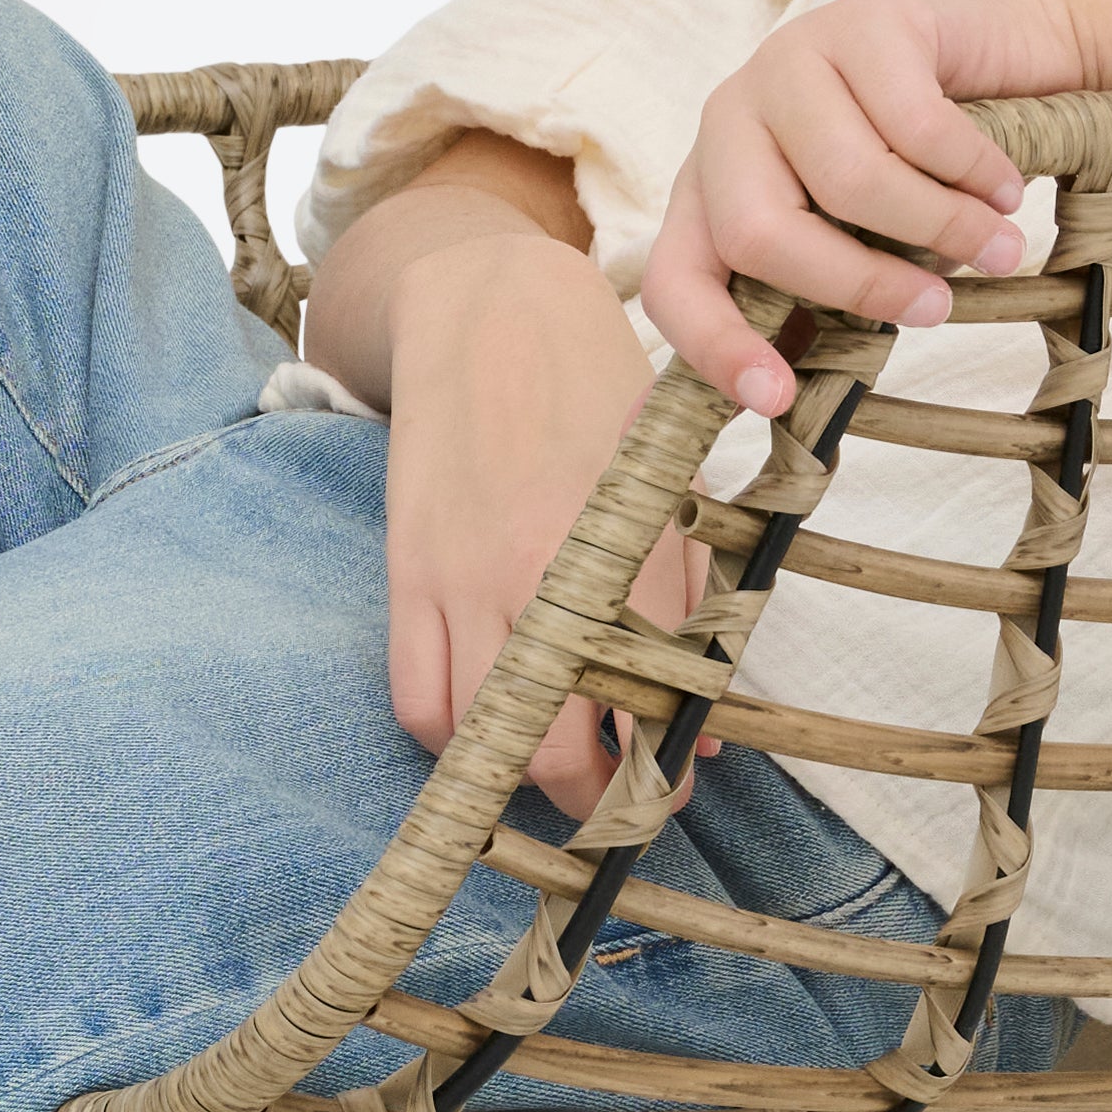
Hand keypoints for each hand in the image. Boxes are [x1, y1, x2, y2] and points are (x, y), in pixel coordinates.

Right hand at [379, 233, 710, 823]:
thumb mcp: (669, 497)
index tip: (669, 788)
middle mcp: (546, 583)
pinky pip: (417, 700)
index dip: (663, 776)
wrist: (496, 311)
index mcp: (630, 561)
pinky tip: (480, 727)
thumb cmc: (601, 399)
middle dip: (593, 799)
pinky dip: (446, 739)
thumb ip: (689, 613)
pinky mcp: (409, 574)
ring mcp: (467, 582)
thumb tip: (702, 733)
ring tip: (548, 772)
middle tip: (613, 800)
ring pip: (484, 741)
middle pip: (560, 754)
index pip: (650, 715)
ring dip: (518, 780)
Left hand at [643, 0, 1092, 413]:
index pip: (676, 278)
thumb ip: (815, 312)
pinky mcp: (863, 19)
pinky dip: (976, 173)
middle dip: (855, 284)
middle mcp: (731, 119)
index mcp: (711, 185)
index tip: (777, 400)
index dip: (714, 346)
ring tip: (1000, 247)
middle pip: (758, 231)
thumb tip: (763, 429)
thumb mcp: (861, 246)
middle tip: (936, 310)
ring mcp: (790, 60)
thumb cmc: (924, 169)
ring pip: (852, 180)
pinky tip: (1006, 189)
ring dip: (944, 229)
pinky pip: (918, 124)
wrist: (1010, 54)